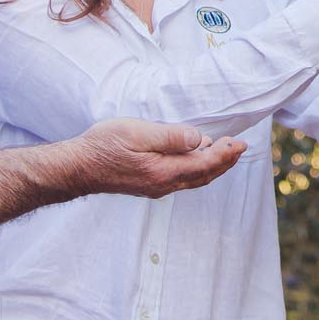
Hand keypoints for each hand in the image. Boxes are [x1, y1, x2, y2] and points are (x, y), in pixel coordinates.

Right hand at [74, 117, 245, 197]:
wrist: (77, 167)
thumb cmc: (103, 146)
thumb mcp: (137, 133)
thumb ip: (169, 137)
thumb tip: (197, 139)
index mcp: (163, 172)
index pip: (204, 164)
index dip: (225, 154)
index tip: (240, 143)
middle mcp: (163, 185)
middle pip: (203, 175)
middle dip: (224, 161)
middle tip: (241, 147)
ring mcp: (155, 187)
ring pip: (193, 178)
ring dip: (212, 165)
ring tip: (226, 150)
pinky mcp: (148, 184)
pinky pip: (181, 178)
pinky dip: (196, 167)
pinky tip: (196, 154)